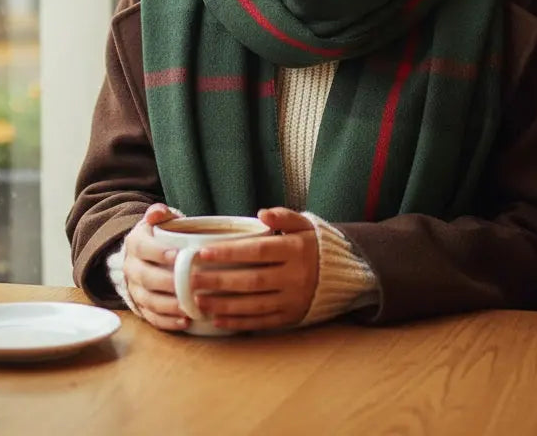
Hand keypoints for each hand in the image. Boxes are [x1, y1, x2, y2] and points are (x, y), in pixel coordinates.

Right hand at [122, 203, 188, 331]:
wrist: (144, 255)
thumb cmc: (159, 235)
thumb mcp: (158, 220)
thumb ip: (159, 213)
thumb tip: (158, 211)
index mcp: (135, 244)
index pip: (143, 248)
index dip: (159, 253)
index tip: (178, 255)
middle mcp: (131, 268)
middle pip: (146, 278)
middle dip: (168, 282)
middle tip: (191, 284)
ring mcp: (135, 290)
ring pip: (149, 301)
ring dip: (170, 306)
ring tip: (190, 306)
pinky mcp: (141, 307)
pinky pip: (152, 317)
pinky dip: (168, 322)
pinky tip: (186, 321)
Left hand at [191, 207, 317, 331]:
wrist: (345, 274)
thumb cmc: (314, 245)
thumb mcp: (305, 224)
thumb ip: (284, 216)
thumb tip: (262, 213)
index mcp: (295, 249)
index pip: (256, 251)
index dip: (228, 252)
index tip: (202, 253)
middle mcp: (294, 276)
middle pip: (251, 280)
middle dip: (218, 281)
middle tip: (191, 280)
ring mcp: (293, 299)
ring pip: (253, 304)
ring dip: (224, 305)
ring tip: (199, 301)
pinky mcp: (292, 317)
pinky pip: (262, 322)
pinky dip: (239, 322)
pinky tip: (218, 320)